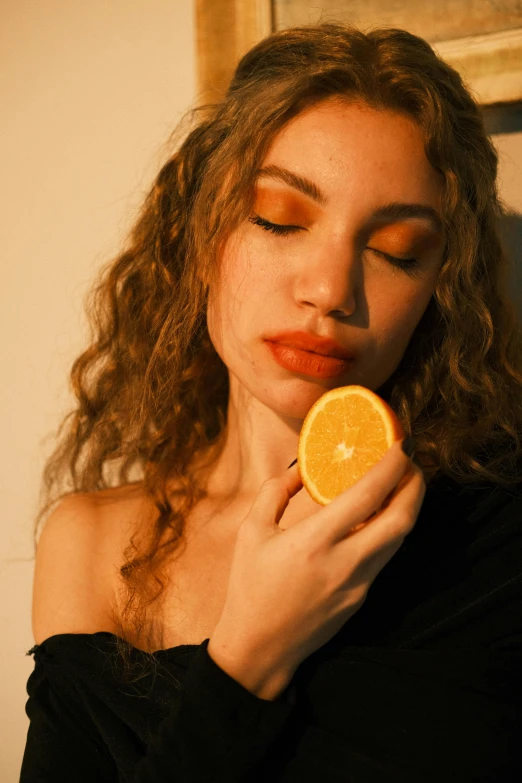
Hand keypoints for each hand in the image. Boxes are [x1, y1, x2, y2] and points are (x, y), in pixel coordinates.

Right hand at [209, 440, 425, 691]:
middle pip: (402, 519)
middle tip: (410, 461)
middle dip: (415, 485)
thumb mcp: (251, 531)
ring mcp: (359, 584)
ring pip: (400, 539)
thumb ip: (275, 492)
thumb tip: (301, 467)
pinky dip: (390, 528)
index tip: (401, 444)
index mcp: (314, 542)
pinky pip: (385, 555)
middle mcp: (345, 563)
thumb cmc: (250, 587)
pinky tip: (379, 515)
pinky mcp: (362, 597)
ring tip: (401, 482)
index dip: (392, 466)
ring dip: (408, 506)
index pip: (367, 496)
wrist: (259, 648)